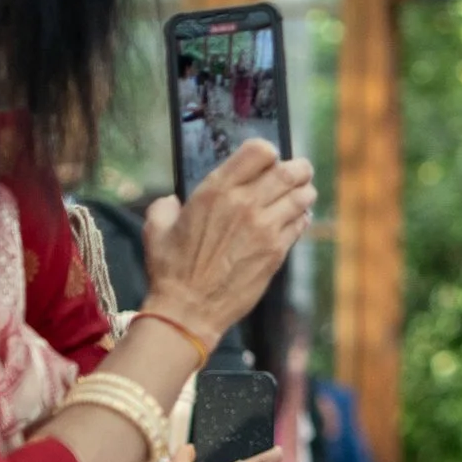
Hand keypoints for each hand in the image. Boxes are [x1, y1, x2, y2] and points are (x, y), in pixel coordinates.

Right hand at [143, 140, 314, 352]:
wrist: (188, 310)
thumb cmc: (171, 270)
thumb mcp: (157, 228)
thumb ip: (165, 206)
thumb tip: (172, 201)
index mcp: (216, 190)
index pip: (260, 151)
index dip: (267, 154)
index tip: (267, 162)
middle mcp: (245, 203)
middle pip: (289, 171)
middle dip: (298, 169)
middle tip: (299, 172)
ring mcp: (265, 228)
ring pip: (301, 196)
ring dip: (304, 192)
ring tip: (300, 194)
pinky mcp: (277, 251)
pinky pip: (301, 223)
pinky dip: (302, 217)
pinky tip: (295, 219)